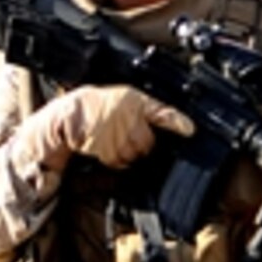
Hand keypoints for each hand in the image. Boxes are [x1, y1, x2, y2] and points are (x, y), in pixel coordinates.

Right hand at [13, 85, 194, 170]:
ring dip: (128, 152)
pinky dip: (116, 159)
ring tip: (113, 138)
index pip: (163, 113)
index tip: (190, 130)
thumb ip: (144, 111)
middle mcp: (131, 118)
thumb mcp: (124, 99)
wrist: (71, 113)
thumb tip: (164, 124)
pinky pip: (121, 162)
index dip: (178, 122)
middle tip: (127, 135)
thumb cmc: (98, 106)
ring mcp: (120, 135)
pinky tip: (106, 146)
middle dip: (142, 143)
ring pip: (136, 155)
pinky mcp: (109, 149)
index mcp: (136, 101)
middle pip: (149, 143)